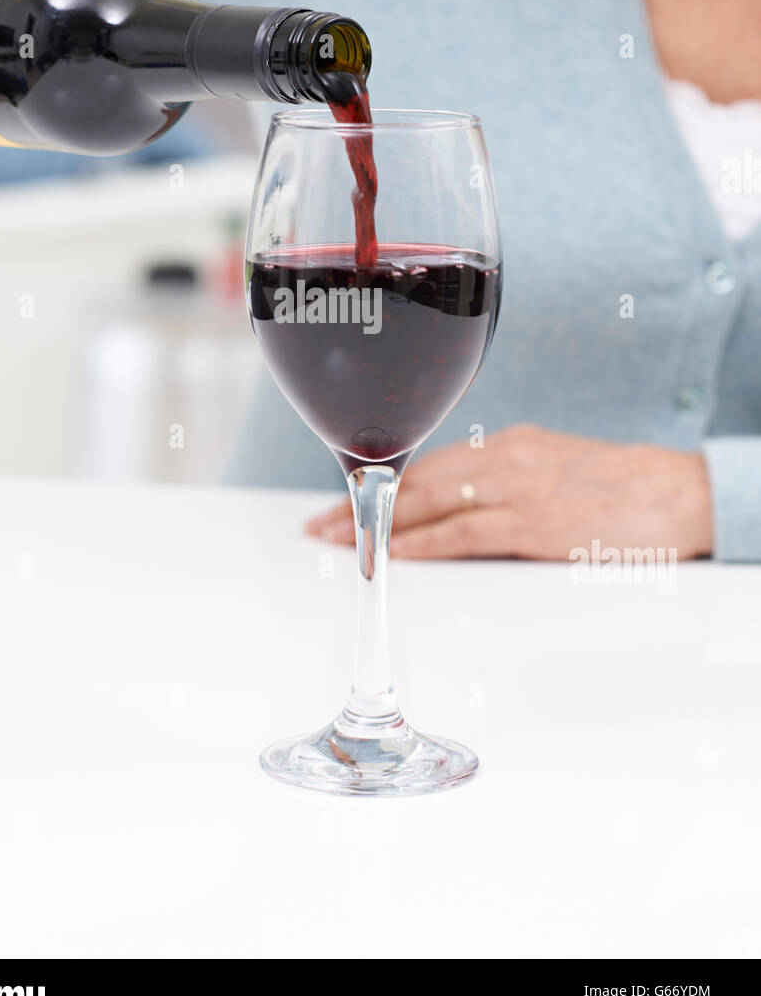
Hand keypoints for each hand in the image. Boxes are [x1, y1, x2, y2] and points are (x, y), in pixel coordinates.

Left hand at [306, 424, 713, 559]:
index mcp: (507, 442)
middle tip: (319, 526)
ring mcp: (519, 489)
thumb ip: (503, 477)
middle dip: (361, 502)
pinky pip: (467, 532)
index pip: (427, 461)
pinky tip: (395, 552)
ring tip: (340, 543)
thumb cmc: (619, 485)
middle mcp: (504, 457)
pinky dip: (426, 542)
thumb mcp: (552, 466)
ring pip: (431, 503)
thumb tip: (458, 499)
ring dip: (379, 525)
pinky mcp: (536, 523)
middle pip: (416, 479)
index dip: (378, 480)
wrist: (677, 491)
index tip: (342, 495)